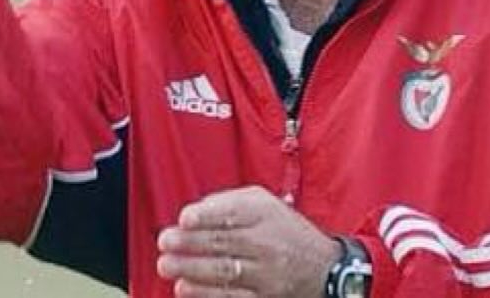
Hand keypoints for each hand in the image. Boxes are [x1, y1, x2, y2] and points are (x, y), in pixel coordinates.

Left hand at [158, 185, 340, 297]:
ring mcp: (265, 273)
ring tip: (166, 265)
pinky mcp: (262, 297)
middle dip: (190, 243)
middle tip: (165, 241)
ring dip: (191, 269)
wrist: (323, 268)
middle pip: (224, 242)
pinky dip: (205, 294)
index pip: (234, 213)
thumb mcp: (265, 204)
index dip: (207, 216)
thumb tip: (197, 209)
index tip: (185, 218)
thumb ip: (231, 202)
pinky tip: (184, 288)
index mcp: (265, 214)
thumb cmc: (285, 230)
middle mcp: (266, 242)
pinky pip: (230, 297)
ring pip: (224, 271)